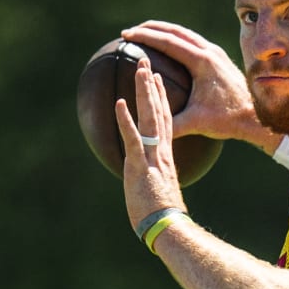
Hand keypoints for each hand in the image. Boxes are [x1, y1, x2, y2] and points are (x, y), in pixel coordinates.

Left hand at [115, 59, 187, 228]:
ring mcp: (151, 156)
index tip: (157, 78)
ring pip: (149, 118)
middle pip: (158, 111)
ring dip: (144, 93)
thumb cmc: (162, 215)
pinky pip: (133, 138)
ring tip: (140, 70)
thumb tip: (151, 177)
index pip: (165, 120)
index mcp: (165, 156)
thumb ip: (154, 177)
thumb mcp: (158, 189)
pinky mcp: (140, 166)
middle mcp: (161, 151)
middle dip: (152, 85)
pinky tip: (121, 104)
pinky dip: (126, 120)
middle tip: (147, 61)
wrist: (168, 226)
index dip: (161, 98)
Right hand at [122, 21, 282, 154]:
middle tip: (130, 31)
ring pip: (185, 34)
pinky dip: (177, 39)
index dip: (145, 37)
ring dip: (164, 31)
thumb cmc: (228, 119)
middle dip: (151, 28)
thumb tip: (145, 132)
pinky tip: (168, 47)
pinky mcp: (219, 58)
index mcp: (202, 62)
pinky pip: (194, 41)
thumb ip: (171, 125)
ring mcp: (216, 53)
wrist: (257, 116)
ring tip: (145, 33)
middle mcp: (210, 52)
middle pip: (175, 31)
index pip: (168, 42)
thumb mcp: (196, 123)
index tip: (127, 35)